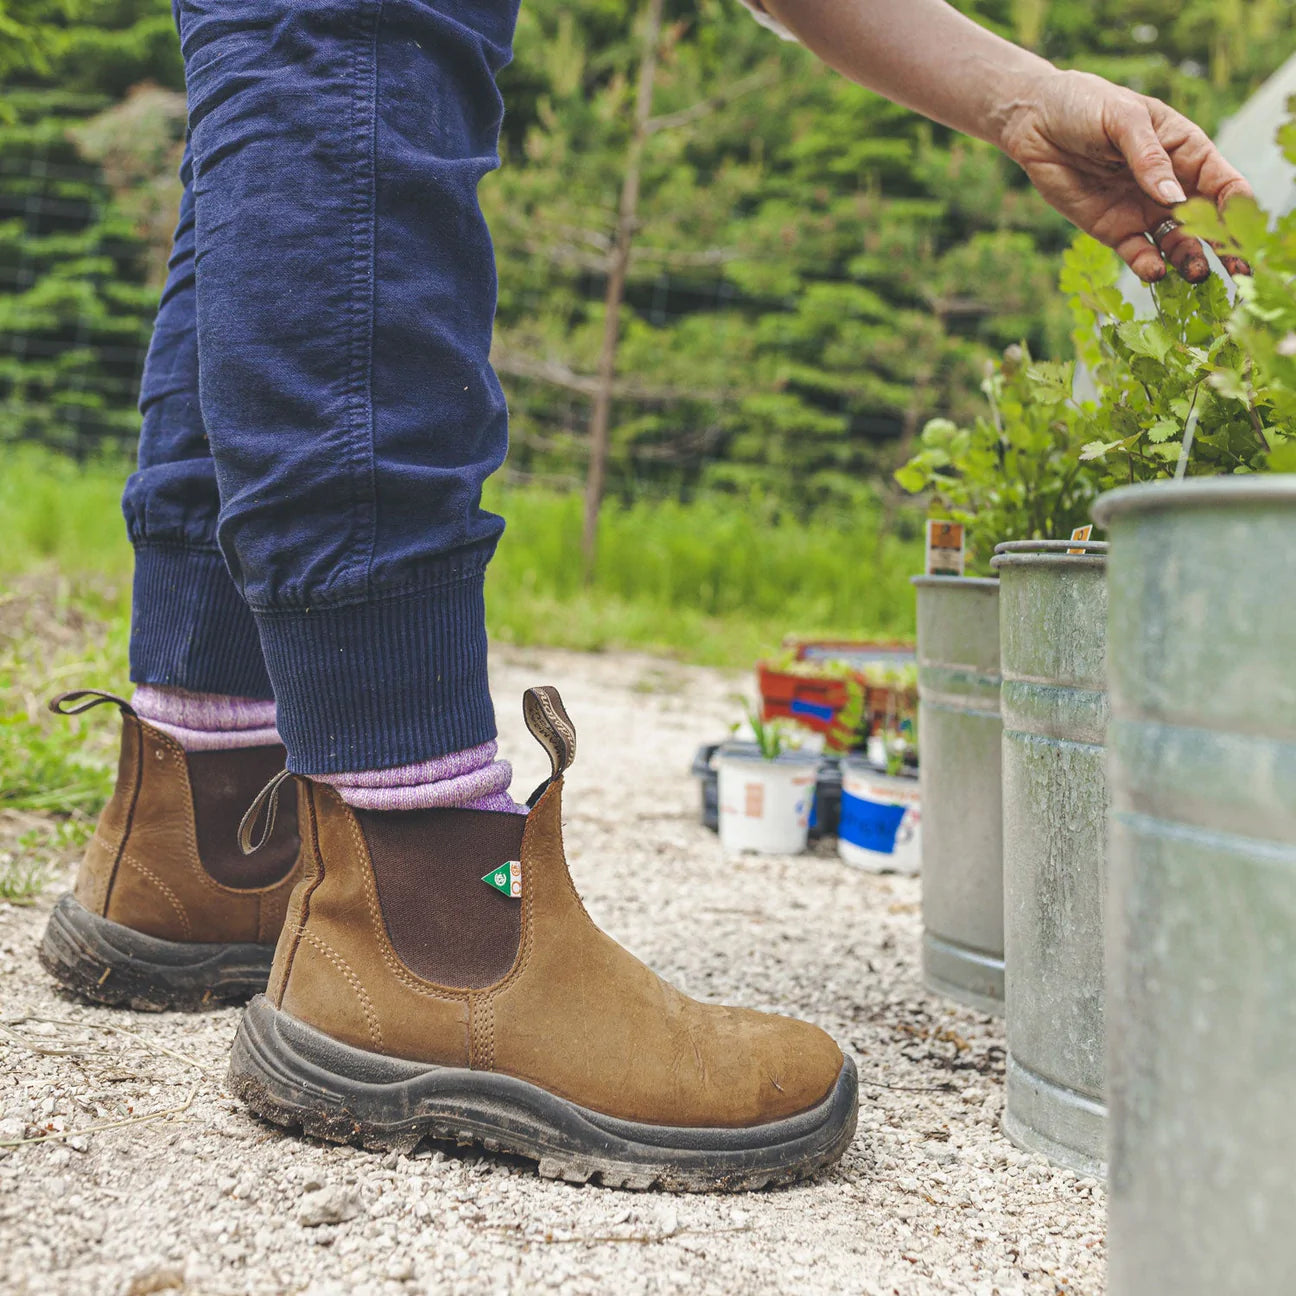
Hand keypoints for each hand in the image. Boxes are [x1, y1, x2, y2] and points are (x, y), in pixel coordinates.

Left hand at [999, 69, 1252, 282]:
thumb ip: (1149, 158)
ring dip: (1189, 260)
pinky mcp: (1114, 230)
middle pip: (1207, 220)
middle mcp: (1171, 185)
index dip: (1236, 206)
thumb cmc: (1087, 106)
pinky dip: (1148, 266)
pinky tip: (1154, 272)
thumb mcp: (1123, 120)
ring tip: (1194, 275)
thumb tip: (1174, 197)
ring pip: (1176, 243)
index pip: (1222, 182)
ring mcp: (1143, 210)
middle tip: (1238, 269)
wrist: (1037, 123)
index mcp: (1185, 150)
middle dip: (1224, 245)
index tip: (1241, 227)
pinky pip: (1138, 253)